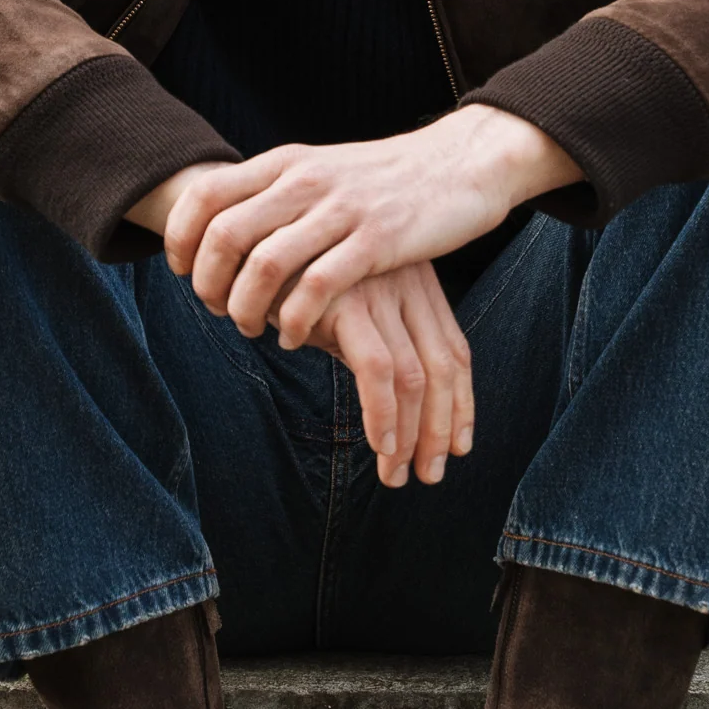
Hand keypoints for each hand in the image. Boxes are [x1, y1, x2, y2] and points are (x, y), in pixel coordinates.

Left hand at [161, 106, 579, 345]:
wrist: (460, 165)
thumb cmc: (386, 180)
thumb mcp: (321, 171)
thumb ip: (276, 193)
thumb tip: (224, 227)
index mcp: (286, 163)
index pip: (206, 195)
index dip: (181, 238)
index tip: (182, 272)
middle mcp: (306, 182)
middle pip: (225, 236)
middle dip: (208, 283)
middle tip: (216, 310)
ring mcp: (341, 210)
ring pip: (265, 265)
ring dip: (246, 308)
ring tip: (251, 329)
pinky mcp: (377, 242)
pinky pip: (316, 287)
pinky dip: (293, 319)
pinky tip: (293, 335)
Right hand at [301, 261, 473, 488]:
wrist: (247, 233)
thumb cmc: (292, 275)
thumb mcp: (344, 304)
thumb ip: (369, 338)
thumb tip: (386, 401)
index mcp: (416, 283)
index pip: (454, 350)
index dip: (461, 404)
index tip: (458, 447)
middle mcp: (406, 284)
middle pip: (443, 367)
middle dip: (441, 428)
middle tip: (430, 474)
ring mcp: (378, 291)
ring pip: (415, 376)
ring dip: (412, 434)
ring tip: (397, 475)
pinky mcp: (346, 301)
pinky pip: (377, 369)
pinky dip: (383, 413)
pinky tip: (379, 445)